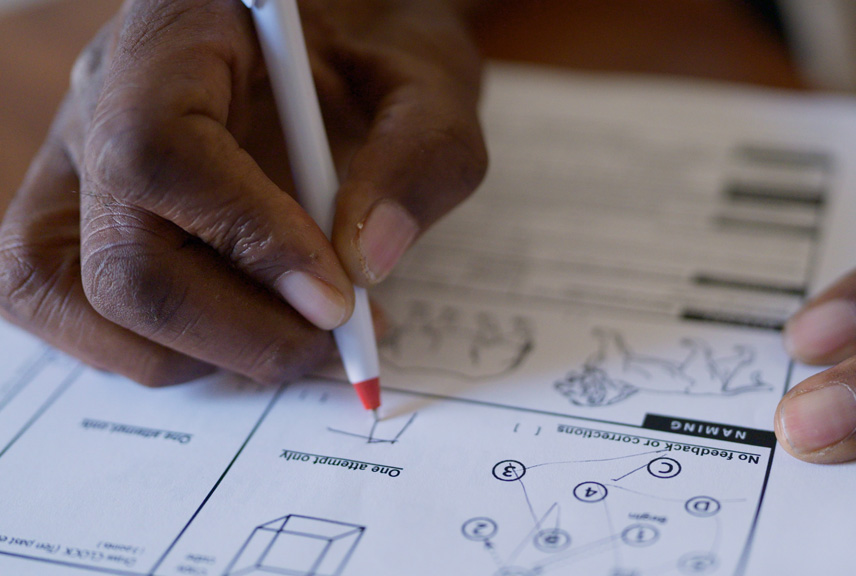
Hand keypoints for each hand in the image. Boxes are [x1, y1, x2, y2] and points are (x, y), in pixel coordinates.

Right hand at [0, 0, 485, 385]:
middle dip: (244, 330)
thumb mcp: (429, 82)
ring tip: (305, 329)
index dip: (249, 241)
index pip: (158, 152)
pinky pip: (81, 320)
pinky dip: (176, 352)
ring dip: (210, 353)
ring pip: (84, 306)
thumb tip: (368, 264)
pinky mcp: (80, 222)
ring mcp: (76, 167)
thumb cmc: (375, 59)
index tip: (339, 293)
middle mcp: (101, 100)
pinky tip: (253, 325)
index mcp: (177, 30)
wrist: (337, 47)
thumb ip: (421, 155)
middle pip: (119, 261)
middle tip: (340, 334)